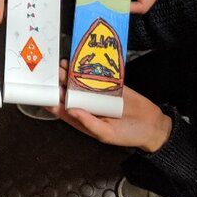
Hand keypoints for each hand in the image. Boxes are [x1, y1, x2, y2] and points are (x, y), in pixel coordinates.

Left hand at [48, 60, 171, 152]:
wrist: (152, 125)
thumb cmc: (128, 135)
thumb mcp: (107, 134)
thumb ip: (88, 122)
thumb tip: (71, 111)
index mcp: (83, 120)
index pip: (62, 111)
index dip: (52, 102)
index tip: (44, 94)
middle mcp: (87, 105)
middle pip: (68, 93)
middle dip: (59, 84)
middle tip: (50, 74)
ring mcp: (98, 94)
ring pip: (80, 82)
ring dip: (70, 73)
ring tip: (61, 65)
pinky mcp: (110, 85)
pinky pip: (97, 75)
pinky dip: (89, 68)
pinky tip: (81, 62)